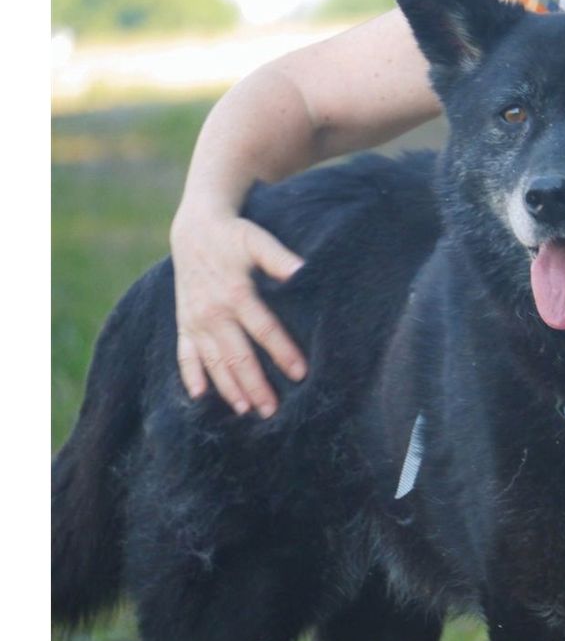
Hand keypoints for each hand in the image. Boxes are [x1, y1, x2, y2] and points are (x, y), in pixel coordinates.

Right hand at [170, 210, 306, 416]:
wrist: (194, 230)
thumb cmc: (233, 237)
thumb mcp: (257, 241)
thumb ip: (279, 258)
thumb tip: (304, 271)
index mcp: (236, 293)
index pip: (264, 330)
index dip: (283, 352)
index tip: (301, 373)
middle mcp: (213, 312)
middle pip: (238, 355)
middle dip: (256, 384)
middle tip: (273, 410)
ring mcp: (196, 320)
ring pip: (213, 361)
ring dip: (228, 387)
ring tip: (246, 409)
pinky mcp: (184, 323)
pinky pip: (184, 354)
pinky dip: (191, 375)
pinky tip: (200, 395)